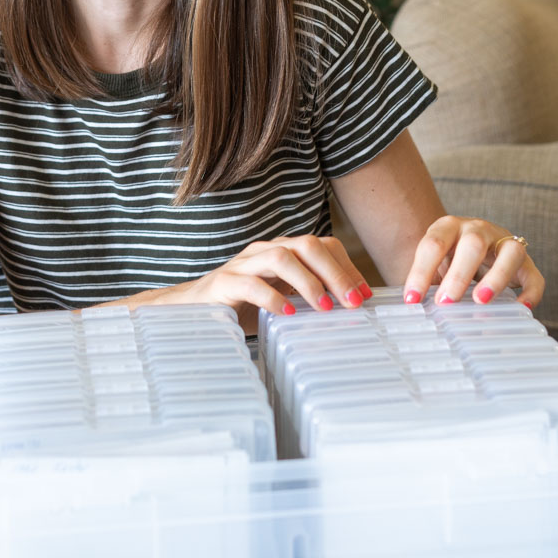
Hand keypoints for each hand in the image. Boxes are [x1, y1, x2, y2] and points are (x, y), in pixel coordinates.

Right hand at [158, 234, 373, 332]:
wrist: (192, 310)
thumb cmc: (243, 306)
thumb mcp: (282, 297)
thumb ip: (308, 296)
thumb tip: (350, 309)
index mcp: (282, 251)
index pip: (322, 244)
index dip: (346, 266)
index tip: (365, 295)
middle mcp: (265, 251)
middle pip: (306, 245)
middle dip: (334, 272)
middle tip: (353, 302)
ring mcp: (243, 265)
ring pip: (281, 257)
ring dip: (308, 282)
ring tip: (324, 308)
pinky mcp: (224, 283)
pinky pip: (251, 284)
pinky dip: (272, 297)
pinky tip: (287, 312)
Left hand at [401, 216, 543, 308]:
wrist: (475, 246)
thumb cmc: (450, 259)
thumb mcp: (435, 263)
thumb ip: (427, 280)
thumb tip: (413, 306)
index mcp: (449, 227)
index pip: (433, 244)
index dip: (421, 271)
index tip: (413, 299)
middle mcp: (478, 229)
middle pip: (472, 244)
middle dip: (458, 275)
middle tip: (445, 302)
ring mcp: (505, 243)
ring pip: (510, 252)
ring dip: (496, 277)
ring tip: (481, 300)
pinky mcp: (526, 263)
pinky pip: (534, 276)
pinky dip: (530, 292)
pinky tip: (521, 307)